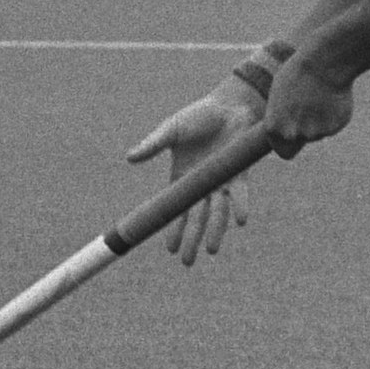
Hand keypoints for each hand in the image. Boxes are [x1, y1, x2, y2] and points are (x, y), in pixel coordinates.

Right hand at [123, 79, 262, 264]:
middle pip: (195, 219)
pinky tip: (238, 222)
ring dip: (214, 231)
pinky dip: (239, 207)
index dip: (172, 230)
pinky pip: (239, 195)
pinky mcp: (239, 173)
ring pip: (216, 213)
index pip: (175, 211)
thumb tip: (129, 158)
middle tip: (187, 263)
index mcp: (181, 178)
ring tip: (210, 251)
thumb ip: (152, 145)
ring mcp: (221, 181)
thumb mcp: (170, 130)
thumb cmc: (199, 116)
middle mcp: (202, 185)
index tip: (169, 249)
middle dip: (191, 241)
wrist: (229, 105)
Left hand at [264, 54, 353, 153]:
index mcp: (274, 129)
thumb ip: (280, 118)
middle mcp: (292, 134)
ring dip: (320, 120)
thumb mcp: (278, 97)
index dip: (290, 142)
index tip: (295, 132)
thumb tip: (284, 132)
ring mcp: (315, 132)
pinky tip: (332, 100)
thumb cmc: (297, 75)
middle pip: (303, 141)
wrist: (323, 64)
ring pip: (320, 132)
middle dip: (306, 129)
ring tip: (319, 98)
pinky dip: (334, 116)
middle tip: (308, 107)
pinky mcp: (334, 126)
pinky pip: (334, 125)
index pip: (285, 152)